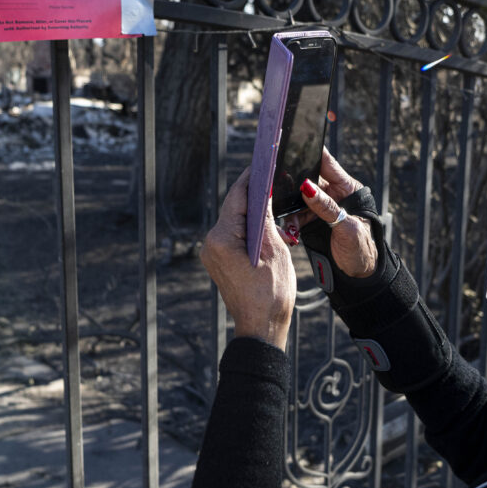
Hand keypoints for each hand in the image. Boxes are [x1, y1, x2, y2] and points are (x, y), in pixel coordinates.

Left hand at [200, 167, 294, 349]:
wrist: (261, 327)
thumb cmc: (270, 294)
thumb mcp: (274, 250)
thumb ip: (266, 219)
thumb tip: (264, 194)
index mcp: (222, 238)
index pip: (237, 197)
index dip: (251, 178)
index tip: (263, 160)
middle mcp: (211, 242)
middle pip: (233, 207)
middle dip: (252, 192)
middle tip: (271, 175)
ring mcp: (213, 252)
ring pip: (234, 220)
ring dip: (252, 210)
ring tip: (272, 196)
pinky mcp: (219, 260)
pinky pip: (234, 234)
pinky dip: (248, 226)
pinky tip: (265, 221)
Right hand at [289, 149, 377, 278]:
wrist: (360, 273)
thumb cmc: (363, 248)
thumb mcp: (347, 227)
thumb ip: (327, 207)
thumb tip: (307, 187)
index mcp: (347, 188)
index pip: (327, 162)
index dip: (311, 152)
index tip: (293, 145)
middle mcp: (333, 193)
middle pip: (307, 180)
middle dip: (293, 186)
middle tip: (279, 191)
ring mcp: (322, 206)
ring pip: (298, 199)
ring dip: (290, 210)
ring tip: (289, 224)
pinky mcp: (313, 220)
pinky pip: (297, 215)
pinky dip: (292, 222)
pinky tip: (291, 232)